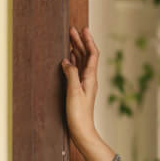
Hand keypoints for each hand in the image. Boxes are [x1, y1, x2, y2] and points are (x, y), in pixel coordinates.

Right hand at [61, 25, 99, 147]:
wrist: (82, 131)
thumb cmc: (79, 114)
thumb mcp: (74, 92)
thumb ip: (71, 74)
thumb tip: (67, 61)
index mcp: (90, 78)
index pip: (92, 54)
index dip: (88, 41)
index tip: (83, 29)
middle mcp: (90, 79)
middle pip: (87, 56)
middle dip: (81, 42)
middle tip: (72, 30)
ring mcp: (85, 84)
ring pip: (82, 62)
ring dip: (77, 50)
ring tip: (70, 39)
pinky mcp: (80, 90)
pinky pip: (77, 70)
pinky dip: (73, 61)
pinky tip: (69, 58)